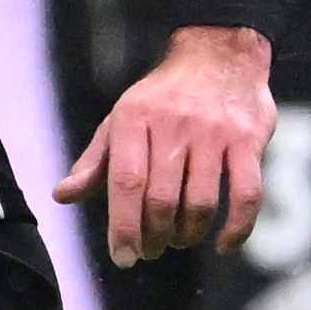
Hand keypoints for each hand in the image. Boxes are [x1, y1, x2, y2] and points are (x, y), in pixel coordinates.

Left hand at [62, 24, 271, 264]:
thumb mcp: (122, 119)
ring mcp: (214, 132)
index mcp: (134, 118)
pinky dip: (236, 229)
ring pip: (201, 203)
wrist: (219, 52)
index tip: (123, 257)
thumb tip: (62, 196)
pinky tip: (223, 244)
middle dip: (155, 237)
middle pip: (162, 200)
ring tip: (180, 239)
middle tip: (152, 248)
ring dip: (188, 234)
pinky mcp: (248, 140)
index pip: (126, 182)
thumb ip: (95, 161)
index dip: (123, 227)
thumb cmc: (163, 98)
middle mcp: (174, 124)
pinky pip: (246, 195)